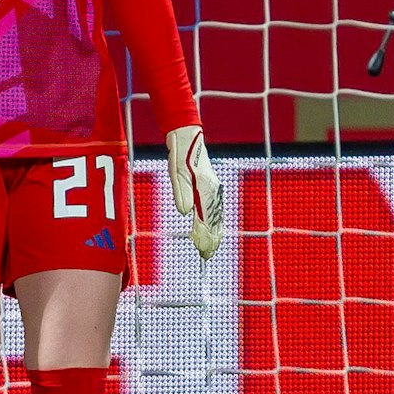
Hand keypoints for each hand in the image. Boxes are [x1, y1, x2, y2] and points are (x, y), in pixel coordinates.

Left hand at [166, 125, 224, 259]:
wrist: (187, 138)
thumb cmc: (180, 156)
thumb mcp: (176, 174)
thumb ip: (181, 194)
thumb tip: (184, 213)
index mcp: (205, 189)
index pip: (206, 219)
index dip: (205, 236)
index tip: (203, 251)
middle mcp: (213, 191)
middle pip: (215, 220)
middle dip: (211, 239)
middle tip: (207, 255)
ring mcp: (214, 188)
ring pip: (217, 215)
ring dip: (215, 232)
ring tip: (211, 247)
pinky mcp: (211, 186)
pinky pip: (216, 208)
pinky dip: (215, 221)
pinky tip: (214, 228)